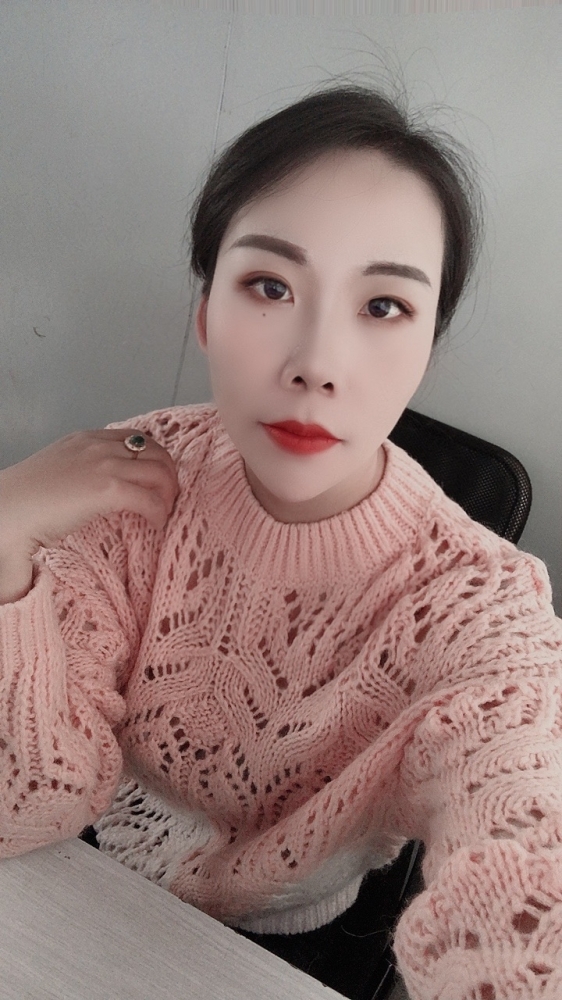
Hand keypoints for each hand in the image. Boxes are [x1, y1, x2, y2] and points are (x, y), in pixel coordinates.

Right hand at [0, 428, 179, 561]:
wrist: (7, 510)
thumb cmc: (25, 500)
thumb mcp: (58, 470)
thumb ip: (82, 470)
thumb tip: (96, 491)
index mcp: (86, 439)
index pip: (137, 438)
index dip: (155, 459)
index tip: (157, 480)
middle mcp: (99, 445)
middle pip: (156, 451)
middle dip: (169, 475)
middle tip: (168, 498)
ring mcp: (104, 464)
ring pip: (160, 473)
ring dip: (169, 494)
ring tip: (164, 513)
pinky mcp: (107, 488)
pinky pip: (151, 499)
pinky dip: (160, 513)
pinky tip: (156, 524)